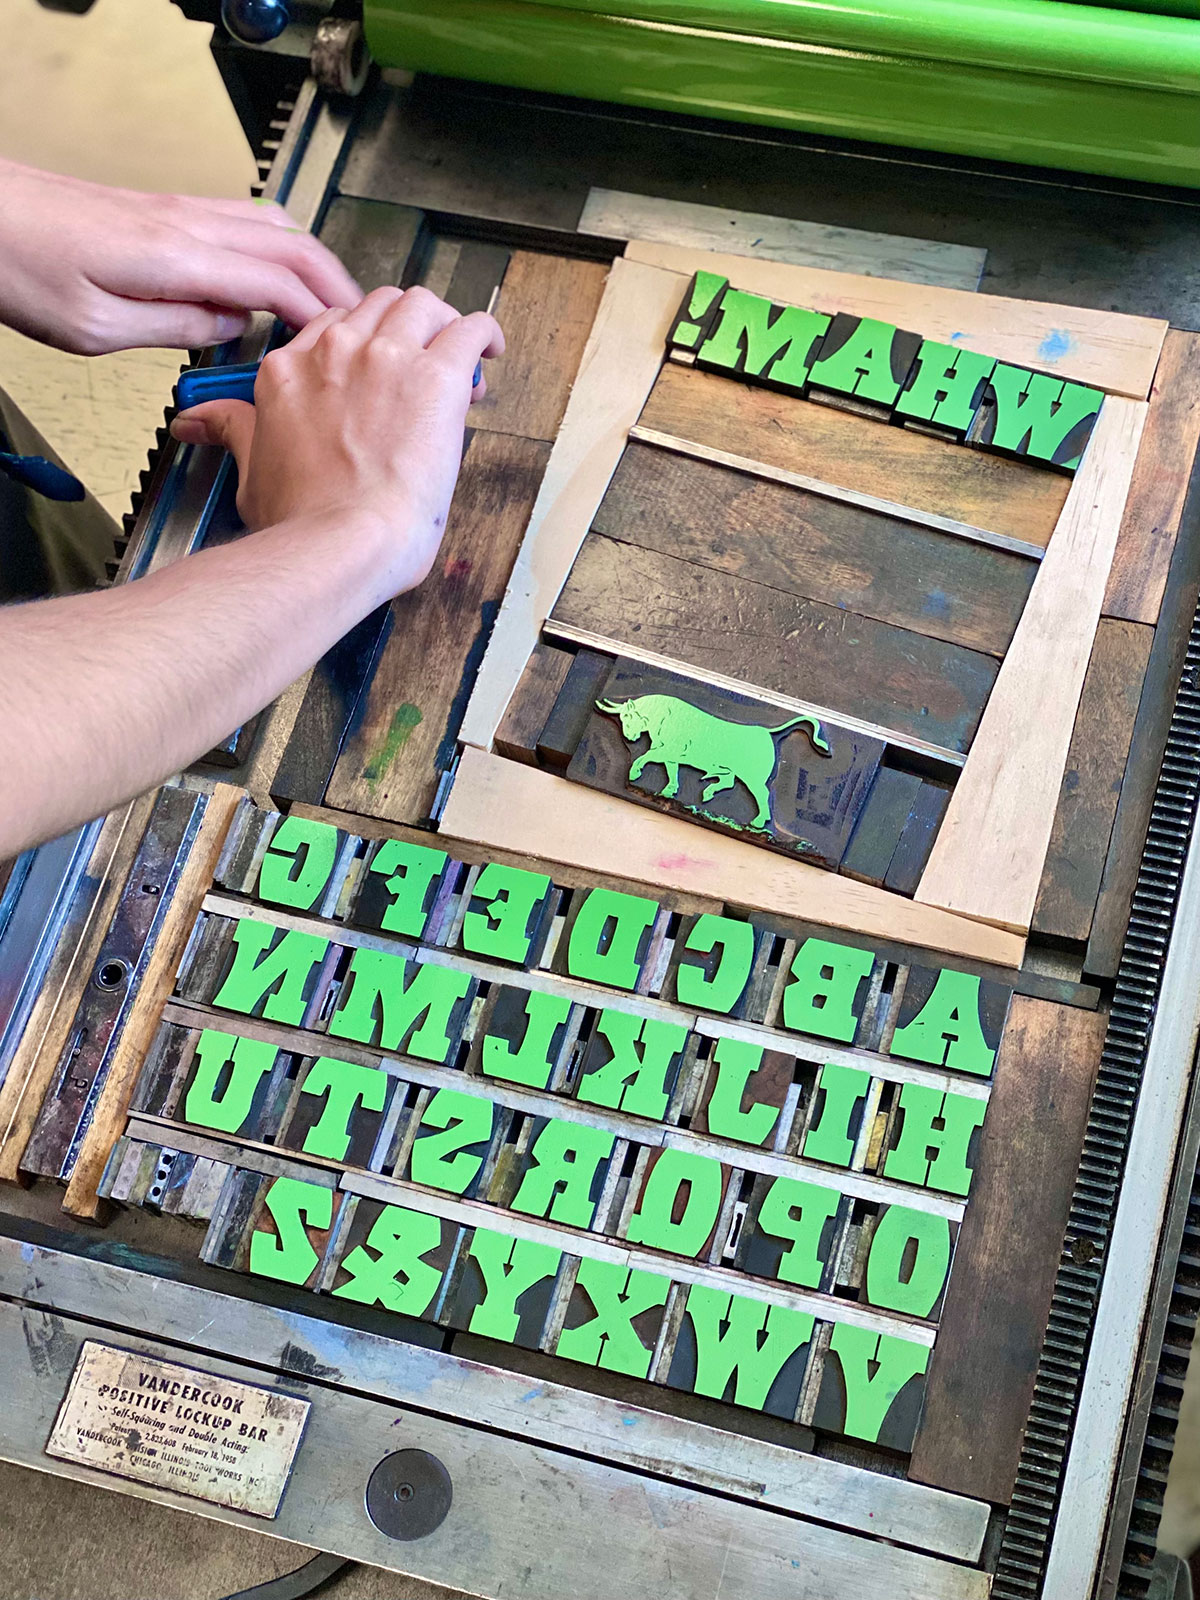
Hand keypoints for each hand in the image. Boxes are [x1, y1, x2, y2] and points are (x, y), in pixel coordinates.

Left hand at [0, 159, 362, 353]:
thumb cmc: (20, 265)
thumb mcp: (97, 330)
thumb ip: (175, 328)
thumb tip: (228, 330)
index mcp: (176, 255)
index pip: (278, 280)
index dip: (321, 315)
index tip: (345, 345)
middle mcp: (184, 222)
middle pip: (290, 243)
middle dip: (334, 284)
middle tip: (359, 324)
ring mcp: (174, 209)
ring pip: (271, 224)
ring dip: (310, 262)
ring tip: (327, 302)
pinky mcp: (158, 208)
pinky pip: (240, 222)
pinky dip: (276, 249)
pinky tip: (270, 275)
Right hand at [171, 286, 504, 594]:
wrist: (341, 543)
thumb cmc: (303, 524)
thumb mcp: (252, 471)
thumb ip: (234, 432)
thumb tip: (198, 421)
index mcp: (289, 371)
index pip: (331, 325)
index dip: (363, 344)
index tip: (381, 371)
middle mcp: (334, 352)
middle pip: (378, 306)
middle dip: (405, 329)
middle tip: (424, 365)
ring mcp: (385, 358)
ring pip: (422, 305)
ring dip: (442, 325)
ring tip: (460, 359)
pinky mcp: (435, 376)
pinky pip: (468, 329)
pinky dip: (483, 334)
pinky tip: (489, 350)